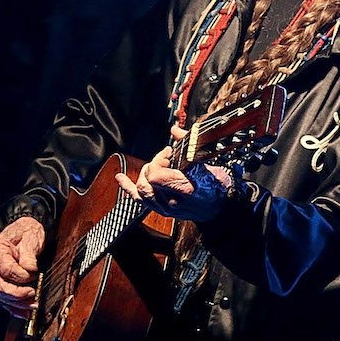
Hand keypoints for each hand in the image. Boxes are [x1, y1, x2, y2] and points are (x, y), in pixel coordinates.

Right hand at [0, 216, 46, 318]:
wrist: (24, 232)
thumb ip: (29, 254)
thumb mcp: (31, 236)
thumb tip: (29, 269)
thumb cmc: (27, 232)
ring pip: (0, 295)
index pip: (5, 269)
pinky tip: (26, 313)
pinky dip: (14, 308)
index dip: (21, 276)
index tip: (34, 274)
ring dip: (17, 304)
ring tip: (34, 305)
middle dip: (17, 295)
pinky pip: (3, 299)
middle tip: (34, 295)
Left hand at [114, 149, 231, 221]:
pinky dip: (127, 187)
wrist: (219, 207)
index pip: (156, 175)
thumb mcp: (205, 163)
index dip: (158, 160)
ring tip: (155, 167)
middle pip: (147, 181)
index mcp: (184, 189)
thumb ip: (188, 145)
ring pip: (141, 190)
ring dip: (145, 175)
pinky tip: (120, 178)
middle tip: (165, 159)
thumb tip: (175, 130)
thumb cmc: (215, 186)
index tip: (168, 153)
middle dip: (153, 165)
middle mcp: (172, 201)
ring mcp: (165, 207)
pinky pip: (139, 200)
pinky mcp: (161, 210)